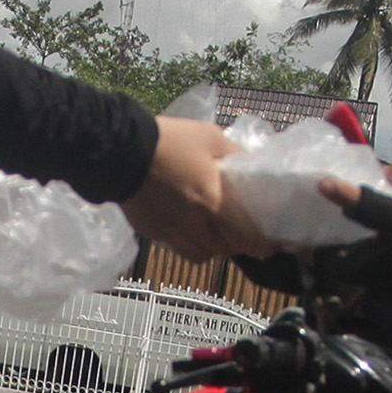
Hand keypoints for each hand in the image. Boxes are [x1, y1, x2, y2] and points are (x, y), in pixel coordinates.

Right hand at [122, 114, 263, 261]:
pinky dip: (189, 242)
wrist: (120, 150)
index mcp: (213, 202)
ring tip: (215, 231)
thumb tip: (251, 166)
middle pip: (225, 250)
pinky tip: (188, 226)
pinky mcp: (152, 233)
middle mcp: (194, 225)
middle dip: (238, 244)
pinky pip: (178, 247)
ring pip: (201, 255)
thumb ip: (235, 154)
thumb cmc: (170, 141)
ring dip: (213, 247)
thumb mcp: (211, 137)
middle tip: (243, 231)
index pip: (247, 236)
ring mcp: (171, 232)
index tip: (271, 242)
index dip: (263, 244)